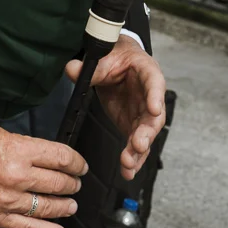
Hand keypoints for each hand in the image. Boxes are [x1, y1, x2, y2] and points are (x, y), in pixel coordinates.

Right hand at [0, 122, 83, 227]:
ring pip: (49, 206)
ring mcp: (7, 201)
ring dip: (65, 205)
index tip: (79, 164)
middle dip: (72, 182)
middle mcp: (16, 177)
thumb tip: (44, 157)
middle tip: (75, 182)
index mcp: (17, 151)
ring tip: (70, 204)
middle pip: (59, 182)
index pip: (61, 158)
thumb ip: (24, 146)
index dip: (76, 162)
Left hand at [70, 36, 168, 179]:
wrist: (116, 62)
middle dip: (146, 133)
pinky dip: (132, 158)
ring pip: (145, 134)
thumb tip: (71, 69)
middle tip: (139, 145)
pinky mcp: (133, 125)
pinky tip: (127, 171)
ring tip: (128, 164)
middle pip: (153, 116)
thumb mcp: (105, 56)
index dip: (156, 96)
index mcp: (147, 72)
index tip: (154, 109)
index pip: (154, 83)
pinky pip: (135, 144)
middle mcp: (150, 96)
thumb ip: (91, 67)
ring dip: (138, 151)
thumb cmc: (116, 56)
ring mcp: (143, 113)